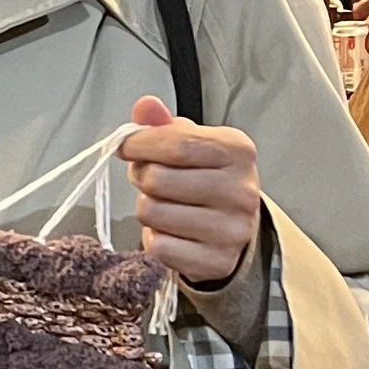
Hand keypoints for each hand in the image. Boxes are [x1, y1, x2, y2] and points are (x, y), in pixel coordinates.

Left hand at [120, 97, 260, 289]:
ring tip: (164, 205)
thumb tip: (145, 107)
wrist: (234, 226)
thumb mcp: (192, 143)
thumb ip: (164, 124)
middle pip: (158, 179)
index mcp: (238, 151)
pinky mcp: (217, 262)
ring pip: (152, 213)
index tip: (126, 146)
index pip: (176, 143)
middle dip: (141, 177)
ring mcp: (232, 230)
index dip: (140, 144)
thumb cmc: (207, 178)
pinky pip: (159, 247)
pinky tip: (171, 231)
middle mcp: (241, 190)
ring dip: (147, 209)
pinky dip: (154, 239)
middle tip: (149, 180)